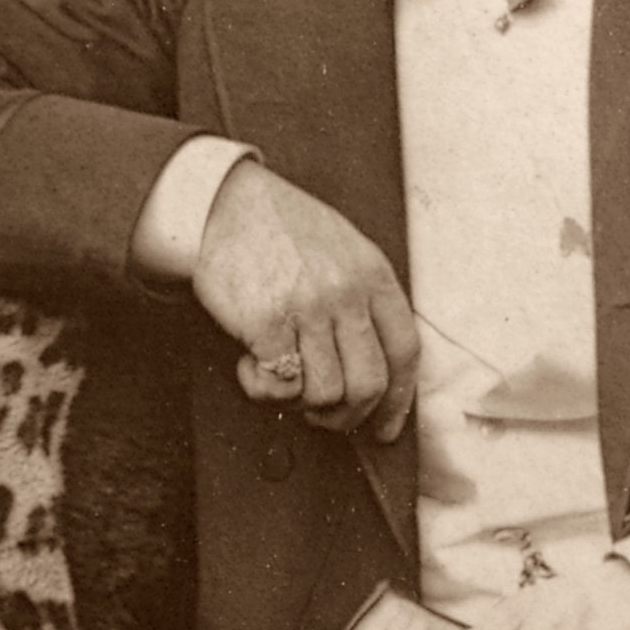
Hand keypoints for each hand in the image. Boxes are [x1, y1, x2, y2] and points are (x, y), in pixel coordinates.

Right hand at [192, 159, 418, 440]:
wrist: (224, 203)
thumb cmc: (281, 228)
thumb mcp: (344, 248)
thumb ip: (364, 297)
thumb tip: (376, 362)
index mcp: (373, 275)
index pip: (405, 352)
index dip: (399, 400)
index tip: (386, 426)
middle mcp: (346, 294)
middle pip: (370, 384)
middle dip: (349, 416)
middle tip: (325, 417)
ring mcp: (308, 309)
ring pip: (327, 393)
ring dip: (304, 406)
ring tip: (284, 384)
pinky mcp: (266, 324)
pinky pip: (280, 386)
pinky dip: (263, 390)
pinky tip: (251, 368)